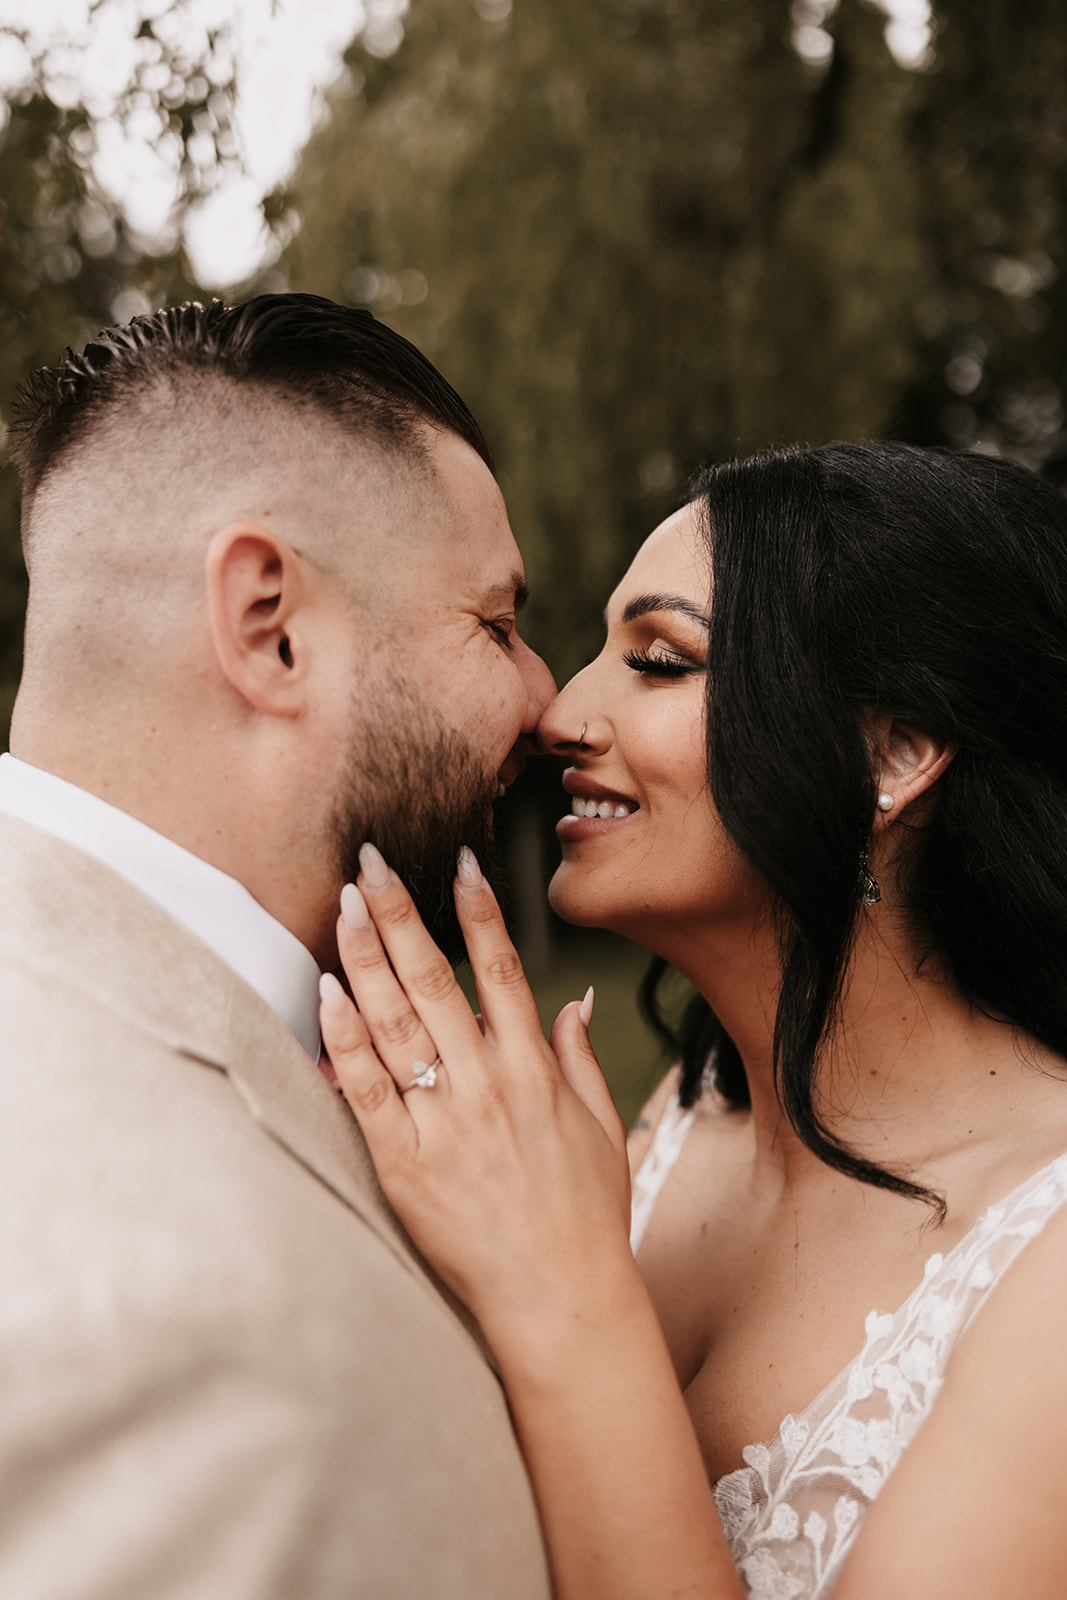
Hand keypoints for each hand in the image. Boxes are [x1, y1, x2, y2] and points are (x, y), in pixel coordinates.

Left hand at [318, 842, 634, 1354]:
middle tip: (372, 863)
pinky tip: (326, 993)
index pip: (505, 971)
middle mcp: (488, 1087)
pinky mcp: (405, 1166)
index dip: (480, 912)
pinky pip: (367, 1091)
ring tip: (345, 905)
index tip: (460, 862)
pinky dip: (344, 1040)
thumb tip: (574, 999)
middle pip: (437, 981)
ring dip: (367, 958)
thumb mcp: (603, 1129)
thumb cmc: (584, 1218)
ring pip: (397, 1023)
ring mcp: (445, 1124)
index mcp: (535, 1073)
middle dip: (401, 915)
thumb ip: (580, 1059)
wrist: (561, 1302)